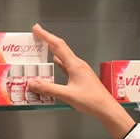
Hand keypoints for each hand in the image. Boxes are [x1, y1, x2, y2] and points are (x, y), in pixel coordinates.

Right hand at [28, 24, 135, 138]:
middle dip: (47, 40)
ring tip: (42, 49)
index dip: (46, 36)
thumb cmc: (92, 101)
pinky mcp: (81, 77)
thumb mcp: (67, 95)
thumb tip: (32, 83)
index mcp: (75, 65)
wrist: (106, 108)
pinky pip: (67, 65)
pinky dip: (58, 63)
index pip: (58, 45)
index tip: (37, 29)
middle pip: (60, 48)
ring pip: (63, 56)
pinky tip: (55, 63)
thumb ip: (48, 89)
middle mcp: (78, 65)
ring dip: (52, 51)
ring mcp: (80, 70)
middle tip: (37, 35)